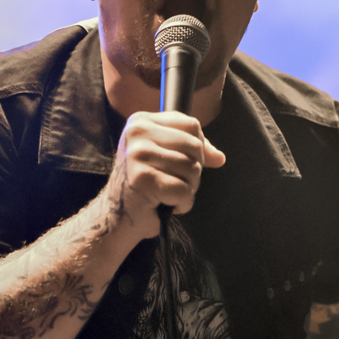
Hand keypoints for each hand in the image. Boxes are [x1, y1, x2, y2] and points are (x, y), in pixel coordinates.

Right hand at [107, 111, 225, 237]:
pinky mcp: (142, 178)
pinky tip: (165, 204)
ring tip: (168, 193)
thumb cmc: (144, 187)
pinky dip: (182, 204)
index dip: (200, 148)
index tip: (186, 164)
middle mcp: (137, 132)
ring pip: (192, 168)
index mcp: (141, 121)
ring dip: (188, 189)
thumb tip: (220, 157)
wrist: (118, 217)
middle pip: (195, 146)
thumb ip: (192, 151)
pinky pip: (184, 190)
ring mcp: (137, 154)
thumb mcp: (166, 158)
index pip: (191, 125)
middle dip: (193, 171)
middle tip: (173, 183)